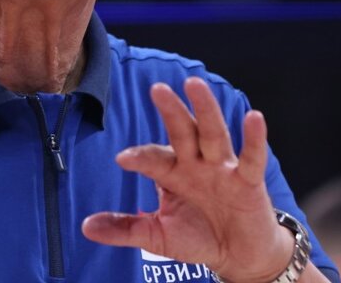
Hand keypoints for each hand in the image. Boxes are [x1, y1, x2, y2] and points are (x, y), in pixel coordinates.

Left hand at [81, 77, 293, 282]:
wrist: (238, 255)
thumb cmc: (198, 237)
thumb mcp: (157, 235)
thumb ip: (125, 229)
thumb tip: (86, 227)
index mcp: (173, 172)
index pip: (153, 158)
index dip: (140, 157)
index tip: (123, 159)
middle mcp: (197, 163)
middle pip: (183, 132)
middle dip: (171, 111)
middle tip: (156, 88)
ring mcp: (223, 169)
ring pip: (213, 134)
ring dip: (205, 109)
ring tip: (194, 84)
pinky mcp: (249, 181)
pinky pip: (251, 158)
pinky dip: (254, 139)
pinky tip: (254, 117)